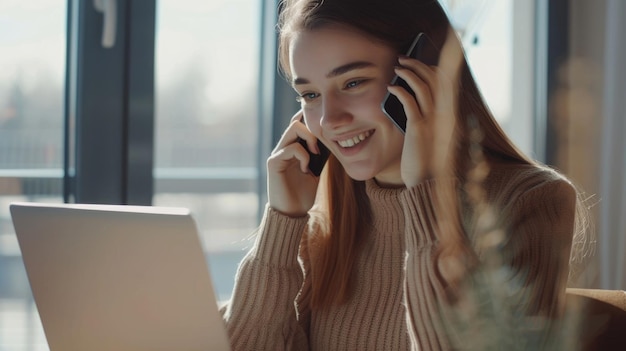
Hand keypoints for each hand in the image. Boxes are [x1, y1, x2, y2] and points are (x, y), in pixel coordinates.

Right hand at [267, 110, 321, 215]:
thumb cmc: (303, 194)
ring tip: (315, 154)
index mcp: (292, 150)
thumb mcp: (315, 171)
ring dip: (310, 139)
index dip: (309, 119)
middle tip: (320, 147)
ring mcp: (278, 154)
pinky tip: (305, 170)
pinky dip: (303, 156)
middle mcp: (283, 148)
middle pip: (296, 122)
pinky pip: (291, 148)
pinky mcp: (274, 162)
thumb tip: (329, 139)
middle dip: (313, 129)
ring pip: (293, 128)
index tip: (324, 126)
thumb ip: (318, 156)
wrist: (292, 213)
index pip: (298, 125)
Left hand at [386, 29, 463, 187]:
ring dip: (409, 73)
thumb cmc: (424, 159)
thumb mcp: (429, 135)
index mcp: (449, 115)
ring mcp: (433, 122)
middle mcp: (444, 115)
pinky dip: (400, 91)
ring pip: (424, 87)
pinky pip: (410, 103)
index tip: (418, 62)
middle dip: (419, 65)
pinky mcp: (418, 129)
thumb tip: (412, 96)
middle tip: (404, 58)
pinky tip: (390, 88)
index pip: (445, 83)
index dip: (432, 69)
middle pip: (435, 79)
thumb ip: (426, 116)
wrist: (425, 182)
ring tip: (397, 68)